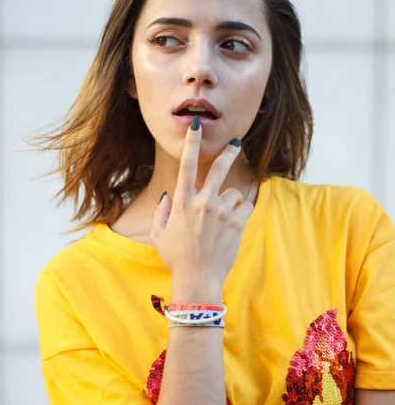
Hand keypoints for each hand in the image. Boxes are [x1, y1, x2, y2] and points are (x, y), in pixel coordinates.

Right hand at [150, 122, 253, 285]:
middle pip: (218, 168)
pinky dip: (240, 214)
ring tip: (222, 223)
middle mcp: (202, 202)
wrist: (198, 279)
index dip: (191, 142)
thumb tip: (168, 196)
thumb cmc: (177, 258)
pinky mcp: (237, 223)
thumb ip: (162, 212)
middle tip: (235, 144)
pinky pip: (245, 207)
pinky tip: (232, 227)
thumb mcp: (159, 235)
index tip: (196, 124)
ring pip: (233, 194)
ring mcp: (221, 212)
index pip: (186, 165)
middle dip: (228, 153)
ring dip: (230, 203)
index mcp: (182, 203)